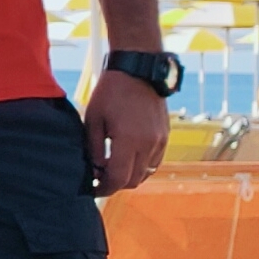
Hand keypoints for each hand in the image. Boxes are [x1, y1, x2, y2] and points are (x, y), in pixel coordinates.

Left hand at [84, 69, 167, 193]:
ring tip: (113, 167)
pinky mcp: (165, 136)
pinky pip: (154, 162)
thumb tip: (96, 170)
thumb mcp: (94, 119)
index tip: (93, 189)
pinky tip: (128, 158)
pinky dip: (142, 166)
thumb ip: (95, 148)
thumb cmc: (111, 92)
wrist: (138, 70)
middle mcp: (148, 144)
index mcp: (129, 140)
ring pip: (145, 173)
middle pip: (133, 180)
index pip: (118, 179)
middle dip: (115, 184)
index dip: (104, 189)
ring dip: (130, 176)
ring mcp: (160, 141)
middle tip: (100, 178)